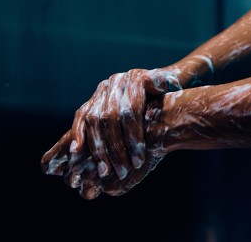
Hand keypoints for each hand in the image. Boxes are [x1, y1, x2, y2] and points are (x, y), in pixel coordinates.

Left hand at [40, 68, 179, 192]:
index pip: (83, 114)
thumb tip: (80, 156)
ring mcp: (124, 79)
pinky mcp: (141, 78)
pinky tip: (140, 151)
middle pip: (97, 119)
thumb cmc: (151, 110)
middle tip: (111, 171)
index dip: (77, 133)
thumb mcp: (126, 119)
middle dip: (103, 148)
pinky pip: (133, 110)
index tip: (74, 154)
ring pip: (114, 116)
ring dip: (121, 146)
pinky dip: (135, 134)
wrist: (176, 89)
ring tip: (130, 165)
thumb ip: (107, 132)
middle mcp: (109, 85)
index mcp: (101, 94)